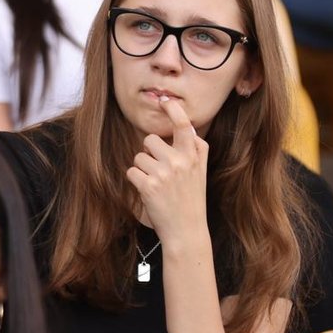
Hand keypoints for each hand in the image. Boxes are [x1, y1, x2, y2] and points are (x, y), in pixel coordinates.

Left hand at [125, 96, 209, 241]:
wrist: (187, 231)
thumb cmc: (191, 201)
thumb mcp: (201, 172)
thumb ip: (196, 150)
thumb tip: (188, 127)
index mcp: (194, 155)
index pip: (183, 125)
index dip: (172, 110)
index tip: (165, 100)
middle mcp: (180, 161)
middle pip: (150, 140)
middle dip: (150, 153)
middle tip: (161, 172)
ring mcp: (164, 173)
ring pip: (139, 156)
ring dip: (142, 169)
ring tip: (156, 184)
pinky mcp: (149, 185)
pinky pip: (131, 171)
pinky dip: (136, 181)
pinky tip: (148, 192)